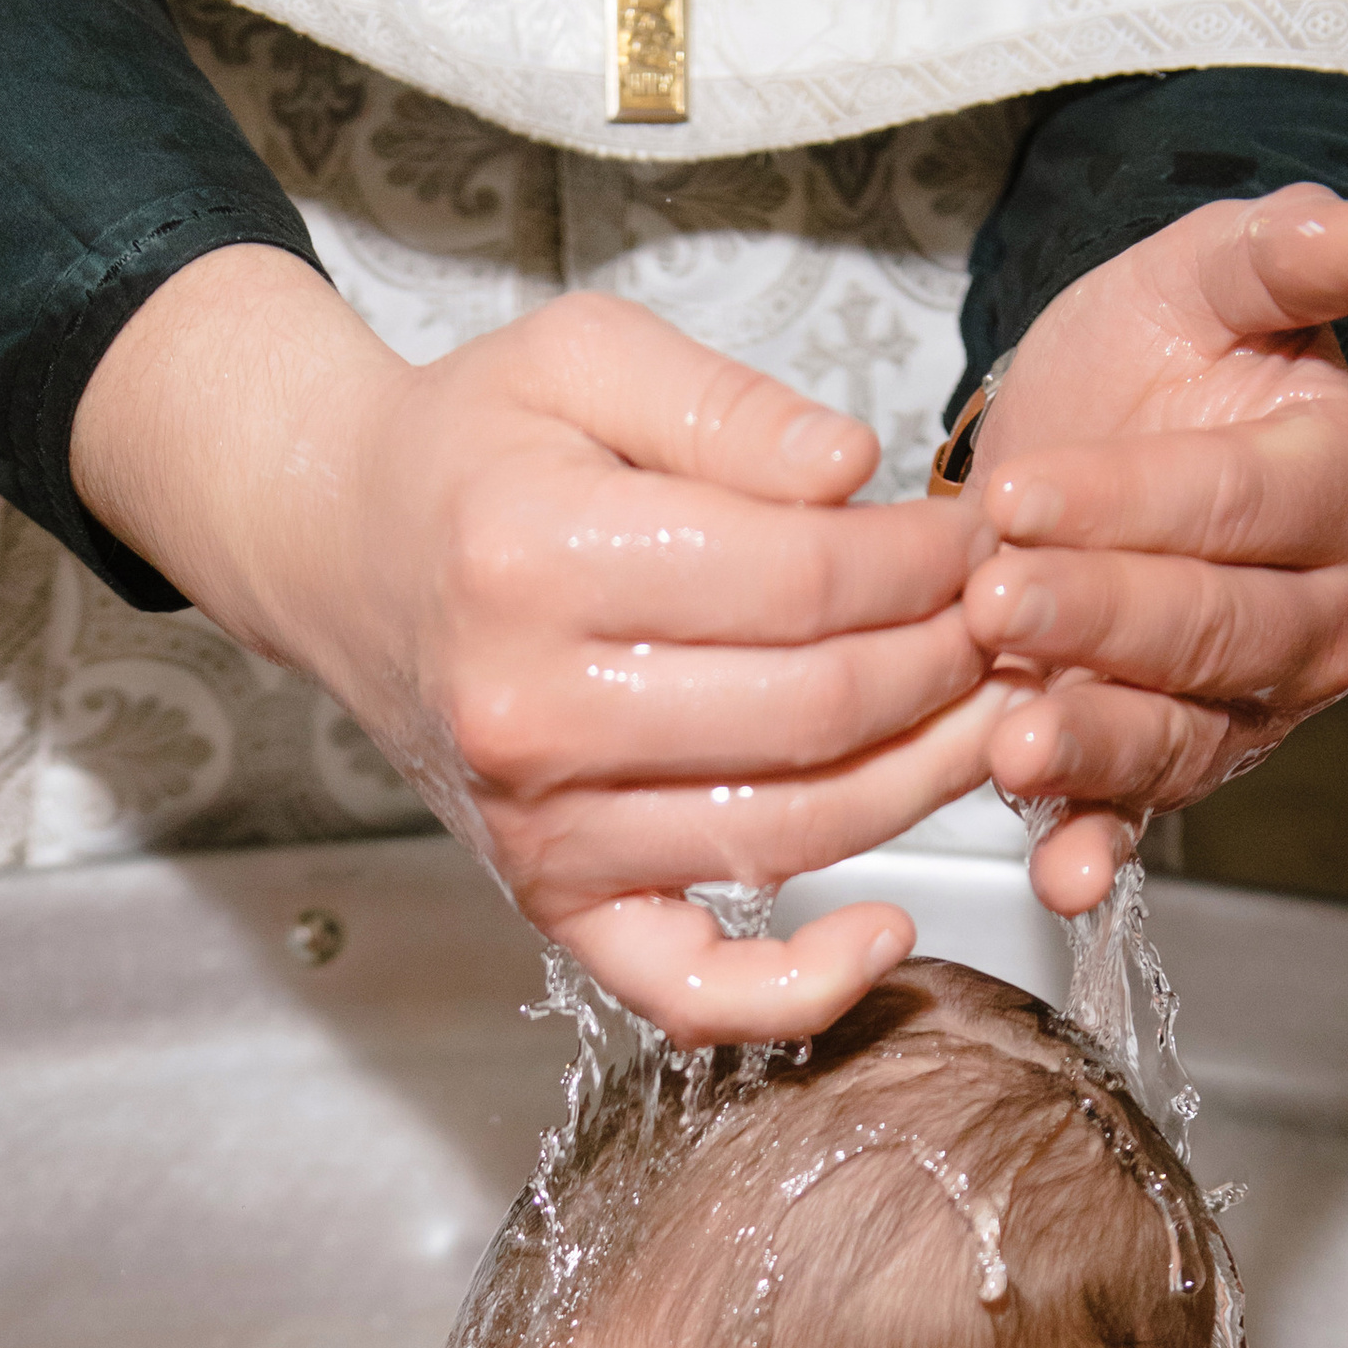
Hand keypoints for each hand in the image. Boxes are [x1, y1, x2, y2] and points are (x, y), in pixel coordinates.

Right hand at [73, 252, 1011, 1041]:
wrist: (342, 557)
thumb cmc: (474, 456)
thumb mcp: (584, 355)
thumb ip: (728, 406)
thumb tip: (858, 474)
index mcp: (533, 559)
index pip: (801, 581)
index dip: (925, 561)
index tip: (975, 536)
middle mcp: (529, 716)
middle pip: (814, 710)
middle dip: (946, 660)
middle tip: (1004, 618)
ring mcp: (540, 832)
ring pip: (792, 833)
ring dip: (923, 783)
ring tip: (988, 715)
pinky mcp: (553, 907)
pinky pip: (692, 993)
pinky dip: (800, 991)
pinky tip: (887, 930)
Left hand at [964, 189, 1347, 914]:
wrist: (1081, 437)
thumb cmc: (1153, 359)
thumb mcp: (1203, 276)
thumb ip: (1281, 251)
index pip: (1241, 503)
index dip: (1131, 503)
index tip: (1023, 496)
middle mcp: (1319, 614)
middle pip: (1211, 627)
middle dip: (1098, 621)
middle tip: (994, 603)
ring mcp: (1250, 706)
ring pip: (1179, 731)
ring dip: (1095, 745)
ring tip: (1016, 741)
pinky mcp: (1173, 766)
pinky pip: (1142, 818)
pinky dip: (1099, 852)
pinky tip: (1062, 871)